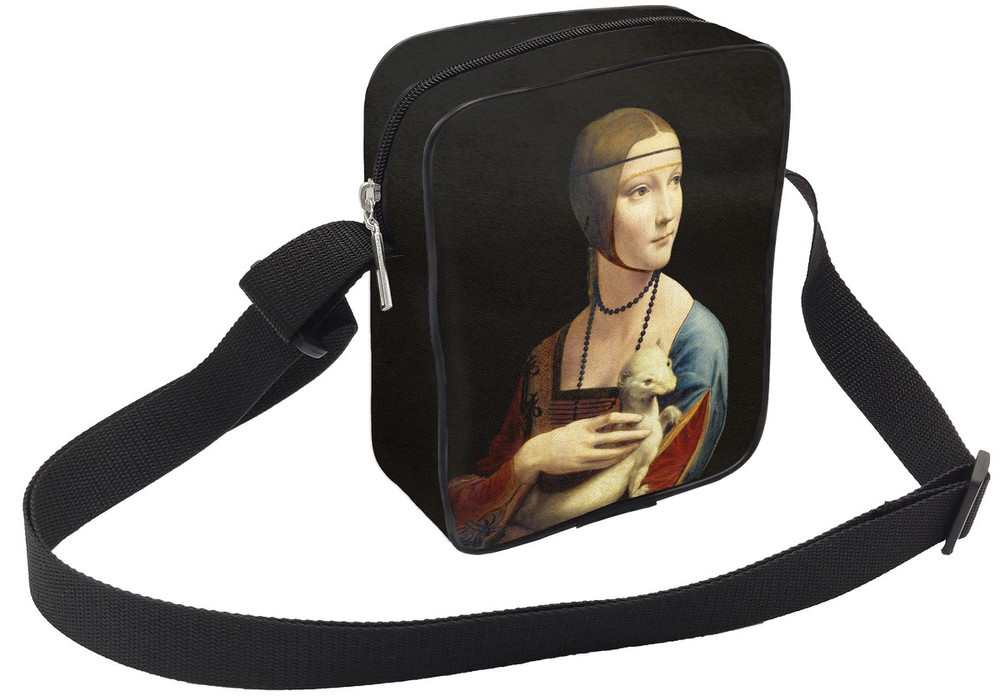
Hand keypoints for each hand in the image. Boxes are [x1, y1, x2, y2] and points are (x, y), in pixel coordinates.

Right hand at [511, 412, 649, 484]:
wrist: (539, 452)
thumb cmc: (559, 437)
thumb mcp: (574, 426)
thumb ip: (592, 426)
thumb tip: (612, 422)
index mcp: (583, 425)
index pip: (609, 418)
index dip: (626, 417)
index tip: (638, 418)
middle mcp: (585, 438)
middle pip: (615, 436)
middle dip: (633, 434)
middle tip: (646, 432)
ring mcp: (583, 453)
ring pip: (611, 452)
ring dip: (626, 449)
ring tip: (636, 446)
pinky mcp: (581, 465)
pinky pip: (602, 464)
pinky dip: (613, 460)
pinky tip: (622, 457)